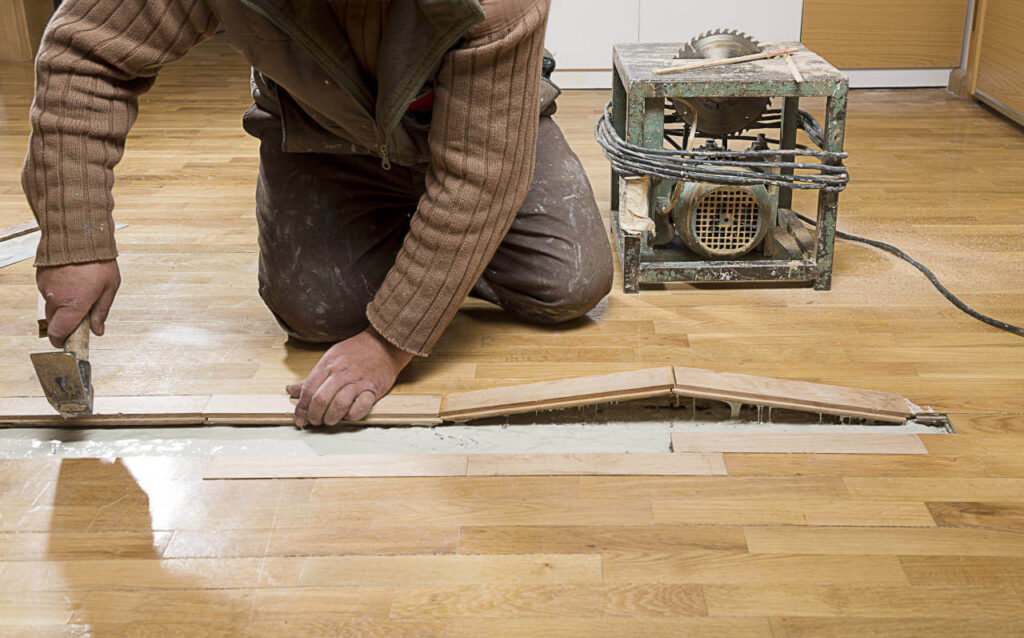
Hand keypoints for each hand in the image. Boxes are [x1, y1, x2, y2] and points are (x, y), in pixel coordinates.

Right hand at [36, 260, 120, 346]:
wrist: (79, 235)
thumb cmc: (99, 262)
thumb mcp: (109, 289)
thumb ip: (101, 311)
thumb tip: (98, 331)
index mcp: (73, 305)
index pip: (59, 333)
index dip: (61, 341)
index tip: (66, 342)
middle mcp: (55, 299)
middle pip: (54, 321)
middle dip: (64, 322)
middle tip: (80, 314)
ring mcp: (45, 288)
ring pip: (50, 305)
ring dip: (61, 305)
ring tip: (79, 289)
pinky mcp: (41, 277)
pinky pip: (47, 291)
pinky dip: (57, 291)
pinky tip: (71, 279)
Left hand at [287, 327, 413, 426]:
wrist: (384, 343)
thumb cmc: (356, 351)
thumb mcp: (330, 358)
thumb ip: (311, 377)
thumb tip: (290, 390)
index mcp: (328, 364)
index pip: (308, 389)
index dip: (301, 407)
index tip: (299, 418)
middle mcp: (341, 373)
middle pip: (321, 399)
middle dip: (314, 415)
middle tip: (314, 421)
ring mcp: (358, 381)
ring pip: (338, 404)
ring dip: (331, 418)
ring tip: (329, 420)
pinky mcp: (373, 389)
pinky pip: (361, 407)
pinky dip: (352, 415)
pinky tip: (348, 415)